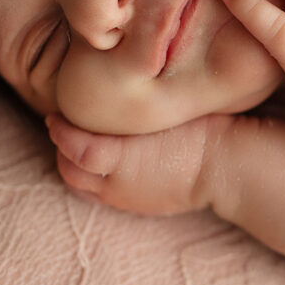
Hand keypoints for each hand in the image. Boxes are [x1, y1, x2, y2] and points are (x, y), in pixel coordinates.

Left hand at [46, 112, 228, 215]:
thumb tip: (112, 79)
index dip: (62, 129)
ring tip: (77, 141)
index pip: (74, 147)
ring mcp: (125, 198)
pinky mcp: (138, 205)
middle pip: (70, 169)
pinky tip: (101, 161)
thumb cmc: (200, 128)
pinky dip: (90, 179)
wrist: (226, 165)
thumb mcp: (164, 108)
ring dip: (73, 164)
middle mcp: (115, 184)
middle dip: (62, 146)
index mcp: (118, 157)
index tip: (59, 109)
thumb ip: (132, 102)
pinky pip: (100, 195)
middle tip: (63, 122)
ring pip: (82, 186)